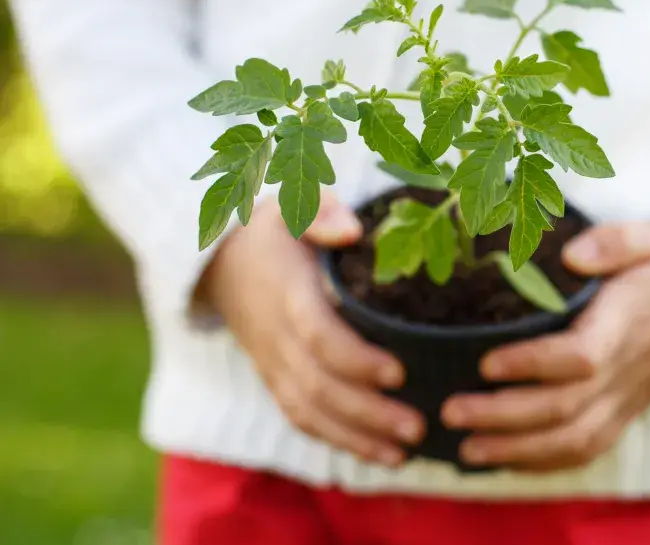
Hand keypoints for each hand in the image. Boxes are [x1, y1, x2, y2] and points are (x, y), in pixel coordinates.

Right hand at [198, 193, 424, 466]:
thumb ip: (322, 213)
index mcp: (288, 293)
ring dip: (356, 438)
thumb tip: (353, 231)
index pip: (318, 335)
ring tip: (403, 454)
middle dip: (368, 412)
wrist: (219, 260)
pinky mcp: (275, 379)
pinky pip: (301, 418)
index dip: (356, 359)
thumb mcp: (294, 207)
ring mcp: (273, 363)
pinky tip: (377, 454)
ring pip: (309, 412)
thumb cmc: (274, 231)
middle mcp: (278, 336)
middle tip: (417, 427)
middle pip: (319, 386)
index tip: (399, 373)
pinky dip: (337, 440)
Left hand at [441, 222, 649, 471]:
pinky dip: (541, 463)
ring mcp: (624, 402)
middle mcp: (623, 374)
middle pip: (563, 409)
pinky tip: (501, 460)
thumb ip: (614, 242)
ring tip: (464, 448)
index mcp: (624, 327)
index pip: (579, 357)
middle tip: (450, 410)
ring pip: (571, 441)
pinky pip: (584, 451)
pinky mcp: (622, 417)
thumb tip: (571, 254)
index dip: (532, 364)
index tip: (485, 362)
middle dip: (502, 416)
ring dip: (515, 451)